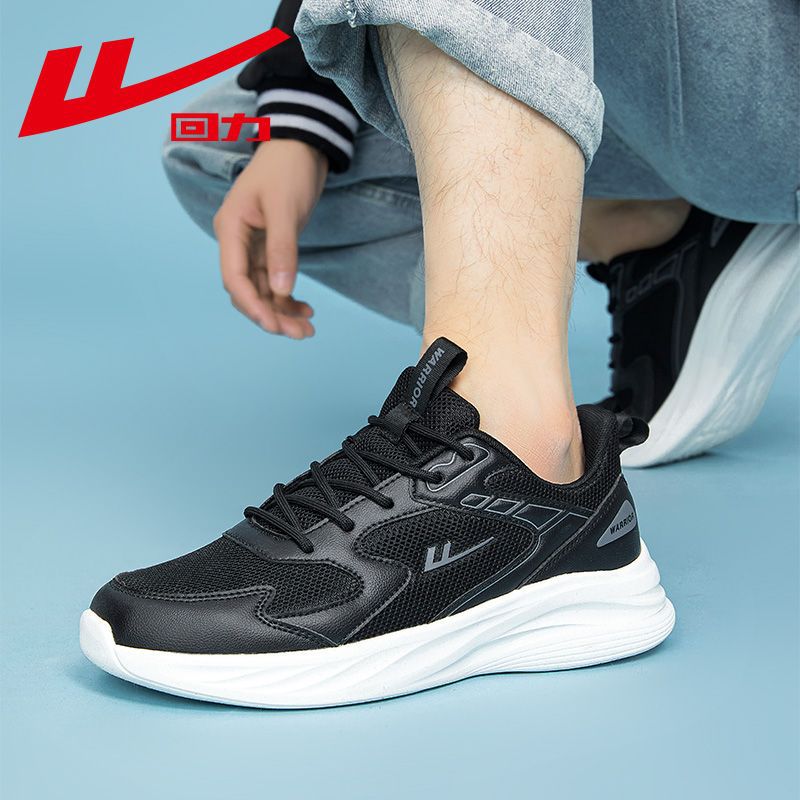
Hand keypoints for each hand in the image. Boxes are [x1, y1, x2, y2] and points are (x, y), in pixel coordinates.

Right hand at [213, 139, 327, 337]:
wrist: (301, 144)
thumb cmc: (288, 168)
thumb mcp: (285, 208)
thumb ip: (282, 250)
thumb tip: (281, 292)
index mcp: (230, 229)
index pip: (234, 278)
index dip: (252, 305)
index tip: (274, 325)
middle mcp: (237, 241)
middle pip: (248, 290)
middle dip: (271, 314)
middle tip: (300, 334)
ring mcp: (254, 246)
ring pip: (263, 290)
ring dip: (283, 311)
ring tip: (308, 329)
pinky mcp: (271, 247)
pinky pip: (275, 281)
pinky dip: (289, 297)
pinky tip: (307, 310)